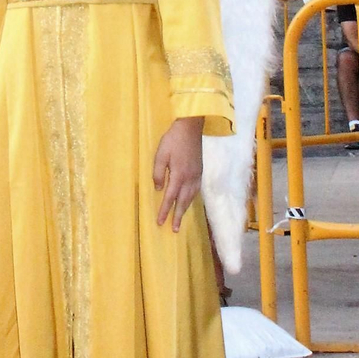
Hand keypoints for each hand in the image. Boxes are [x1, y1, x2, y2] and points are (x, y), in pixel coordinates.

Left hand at [153, 116, 202, 231]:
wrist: (191, 127)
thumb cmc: (173, 139)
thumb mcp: (160, 154)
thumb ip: (158, 173)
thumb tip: (158, 189)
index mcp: (179, 175)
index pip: (170, 198)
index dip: (165, 211)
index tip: (160, 222)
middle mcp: (189, 178)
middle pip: (183, 202)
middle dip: (178, 216)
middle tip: (174, 229)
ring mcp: (196, 175)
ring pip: (191, 197)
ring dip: (185, 209)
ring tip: (181, 219)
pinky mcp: (200, 171)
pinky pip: (196, 190)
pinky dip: (191, 199)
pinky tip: (189, 201)